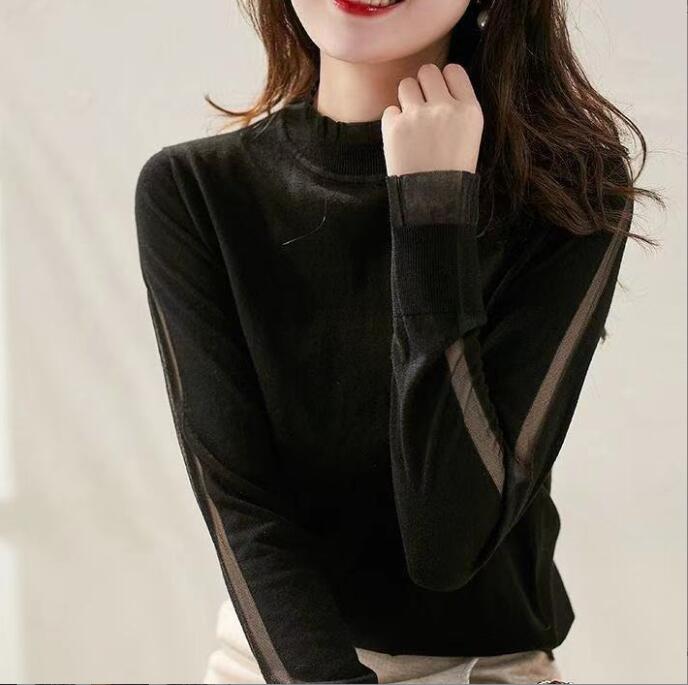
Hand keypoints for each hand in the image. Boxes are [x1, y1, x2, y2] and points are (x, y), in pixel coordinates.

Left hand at [381, 62, 483, 176]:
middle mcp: (445, 108)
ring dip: (407, 100)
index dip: (444, 81)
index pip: (453, 70)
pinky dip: (394, 123)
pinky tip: (402, 141)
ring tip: (412, 124)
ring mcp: (419, 116)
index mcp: (470, 110)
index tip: (441, 98)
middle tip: (423, 109)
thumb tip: (436, 83)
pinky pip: (390, 110)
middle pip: (427, 71)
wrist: (433, 201)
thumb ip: (457, 107)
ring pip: (406, 84)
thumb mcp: (469, 136)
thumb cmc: (451, 171)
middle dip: (423, 86)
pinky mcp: (395, 127)